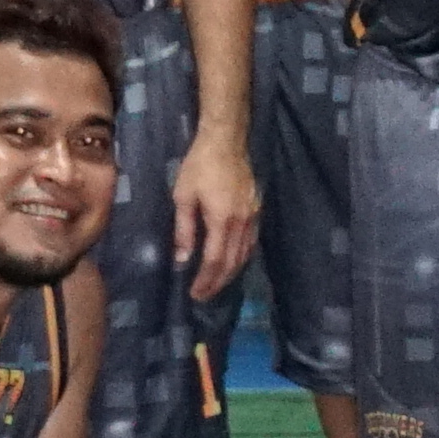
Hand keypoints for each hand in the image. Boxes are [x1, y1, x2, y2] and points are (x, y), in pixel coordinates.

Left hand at [174, 121, 259, 301]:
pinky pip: (251, 242)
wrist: (226, 142)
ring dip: (230, 272)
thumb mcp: (183, 197)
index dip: (205, 280)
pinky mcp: (256, 210)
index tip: (195, 294)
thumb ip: (184, 230)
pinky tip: (232, 261)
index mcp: (222, 220)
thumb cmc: (199, 166)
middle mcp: (242, 222)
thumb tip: (182, 259)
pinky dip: (241, 257)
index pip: (214, 260)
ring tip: (216, 283)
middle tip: (204, 295)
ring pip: (244, 254)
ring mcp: (253, 216)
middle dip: (218, 282)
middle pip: (232, 262)